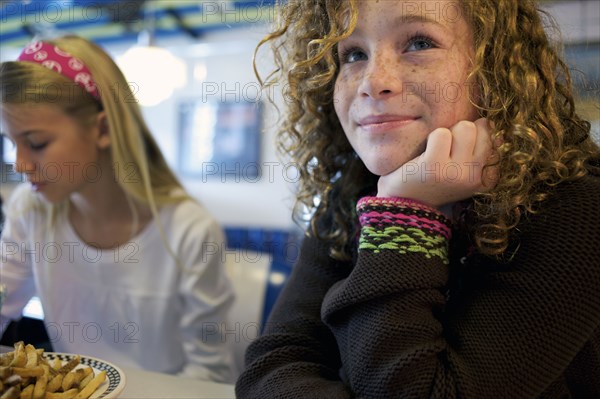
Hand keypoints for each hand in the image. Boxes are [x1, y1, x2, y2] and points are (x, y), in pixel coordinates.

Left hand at [377, 118, 497, 208]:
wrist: (402, 203)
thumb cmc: (432, 183)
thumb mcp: (463, 172)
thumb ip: (478, 151)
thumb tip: (489, 123)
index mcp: (485, 180)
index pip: (493, 140)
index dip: (475, 136)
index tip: (458, 150)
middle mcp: (474, 178)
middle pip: (481, 129)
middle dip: (462, 130)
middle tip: (445, 147)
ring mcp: (455, 172)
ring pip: (464, 128)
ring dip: (446, 133)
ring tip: (435, 150)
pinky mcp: (434, 165)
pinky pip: (441, 133)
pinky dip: (431, 137)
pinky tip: (424, 154)